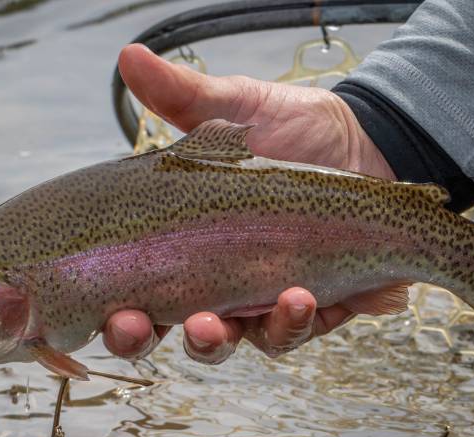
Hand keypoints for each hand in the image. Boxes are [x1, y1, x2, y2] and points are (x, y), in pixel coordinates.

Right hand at [104, 44, 394, 363]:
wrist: (370, 143)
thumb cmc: (294, 130)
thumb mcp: (235, 109)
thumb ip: (182, 95)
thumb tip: (128, 55)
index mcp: (183, 247)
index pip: (133, 290)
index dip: (113, 313)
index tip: (103, 308)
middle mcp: (214, 282)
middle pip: (164, 331)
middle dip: (144, 341)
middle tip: (138, 326)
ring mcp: (261, 300)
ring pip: (228, 344)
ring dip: (216, 341)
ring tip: (217, 322)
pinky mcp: (312, 309)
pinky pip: (293, 332)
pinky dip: (290, 323)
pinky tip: (298, 296)